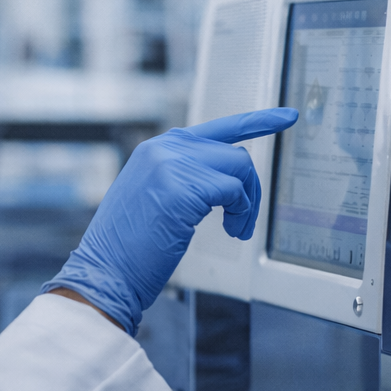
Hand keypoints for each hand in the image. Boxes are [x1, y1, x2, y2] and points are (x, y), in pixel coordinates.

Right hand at [42, 107, 298, 334]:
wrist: (105, 273)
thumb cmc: (129, 249)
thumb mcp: (153, 199)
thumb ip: (184, 179)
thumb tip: (226, 181)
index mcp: (156, 150)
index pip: (216, 128)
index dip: (256, 121)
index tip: (286, 117)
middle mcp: (163, 149)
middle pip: (233, 151)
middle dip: (250, 188)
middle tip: (242, 221)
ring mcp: (171, 164)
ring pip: (239, 166)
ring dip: (247, 203)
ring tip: (236, 229)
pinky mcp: (182, 187)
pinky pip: (234, 190)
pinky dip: (241, 212)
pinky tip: (231, 230)